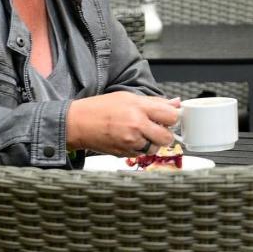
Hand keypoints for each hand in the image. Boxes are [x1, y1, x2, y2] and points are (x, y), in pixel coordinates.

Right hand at [66, 92, 180, 155]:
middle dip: (165, 134)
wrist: (77, 123)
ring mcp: (130, 142)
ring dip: (152, 143)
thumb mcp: (128, 97)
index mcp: (139, 108)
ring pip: (155, 148)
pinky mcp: (124, 153)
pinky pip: (141, 154)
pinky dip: (139, 149)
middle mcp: (136, 126)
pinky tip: (130, 139)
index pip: (172, 116)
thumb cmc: (99, 108)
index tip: (168, 118)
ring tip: (140, 133)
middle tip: (157, 128)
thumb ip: (154, 102)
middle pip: (167, 137)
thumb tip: (175, 103)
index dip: (172, 118)